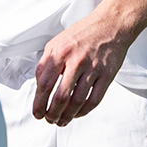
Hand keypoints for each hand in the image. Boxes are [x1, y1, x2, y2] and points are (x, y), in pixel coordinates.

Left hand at [32, 10, 133, 126]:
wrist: (110, 24)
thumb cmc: (82, 34)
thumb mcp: (56, 42)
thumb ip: (46, 62)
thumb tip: (38, 84)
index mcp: (59, 52)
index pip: (44, 84)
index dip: (39, 102)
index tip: (37, 112)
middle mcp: (75, 61)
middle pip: (60, 96)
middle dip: (52, 113)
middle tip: (49, 120)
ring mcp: (92, 69)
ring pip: (77, 101)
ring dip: (67, 116)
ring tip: (61, 121)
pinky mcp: (107, 75)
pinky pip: (94, 100)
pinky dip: (84, 111)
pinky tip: (77, 114)